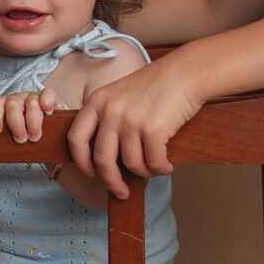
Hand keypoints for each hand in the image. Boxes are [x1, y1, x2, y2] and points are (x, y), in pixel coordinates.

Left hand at [0, 87, 62, 143]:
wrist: (48, 138)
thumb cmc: (24, 140)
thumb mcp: (9, 147)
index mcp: (4, 108)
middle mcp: (19, 101)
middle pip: (12, 105)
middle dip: (16, 124)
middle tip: (21, 140)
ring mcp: (34, 98)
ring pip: (31, 102)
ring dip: (32, 120)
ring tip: (35, 136)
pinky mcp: (51, 99)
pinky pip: (48, 93)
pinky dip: (47, 101)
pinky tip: (48, 112)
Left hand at [67, 58, 202, 196]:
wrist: (186, 72)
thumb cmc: (158, 84)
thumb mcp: (121, 94)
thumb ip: (108, 117)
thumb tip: (105, 158)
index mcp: (98, 101)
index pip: (76, 137)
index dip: (81, 160)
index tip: (90, 172)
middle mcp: (110, 111)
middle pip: (102, 160)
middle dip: (112, 181)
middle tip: (121, 191)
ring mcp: (131, 121)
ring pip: (131, 164)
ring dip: (145, 172)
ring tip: (154, 167)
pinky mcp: (152, 130)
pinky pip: (153, 163)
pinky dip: (161, 169)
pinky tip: (166, 165)